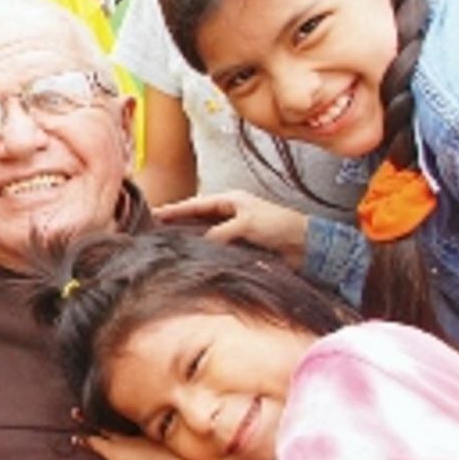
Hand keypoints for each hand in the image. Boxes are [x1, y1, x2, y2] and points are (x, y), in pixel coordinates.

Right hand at [154, 192, 309, 269]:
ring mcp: (233, 232)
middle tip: (153, 231)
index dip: (174, 210)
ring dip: (188, 241)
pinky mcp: (238, 249)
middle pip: (195, 220)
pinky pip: (215, 250)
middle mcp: (228, 215)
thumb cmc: (279, 226)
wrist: (305, 245)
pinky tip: (190, 258)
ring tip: (166, 246)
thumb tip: (200, 244)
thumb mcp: (245, 225)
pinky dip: (203, 253)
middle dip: (176, 225)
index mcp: (230, 201)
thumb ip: (219, 233)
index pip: (195, 204)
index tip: (153, 213)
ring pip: (203, 236)